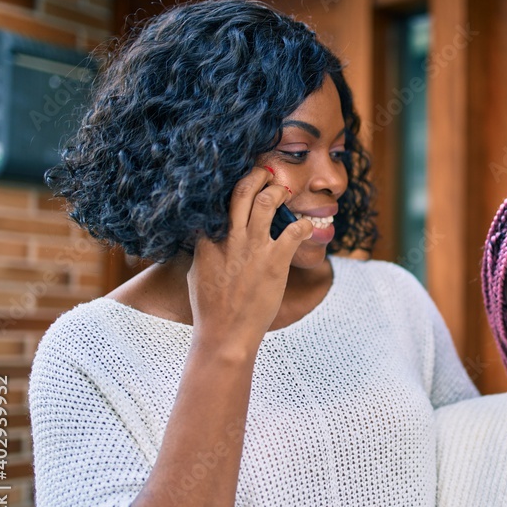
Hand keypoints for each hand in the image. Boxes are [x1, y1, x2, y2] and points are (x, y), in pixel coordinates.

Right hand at [186, 166, 313, 352]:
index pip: (215, 202)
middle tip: (265, 172)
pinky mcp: (275, 261)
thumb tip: (203, 239)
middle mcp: (231, 238)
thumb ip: (203, 251)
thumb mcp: (197, 273)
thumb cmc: (211, 309)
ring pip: (267, 203)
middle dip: (256, 176)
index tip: (237, 178)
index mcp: (208, 241)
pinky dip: (304, 225)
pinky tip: (308, 227)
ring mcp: (253, 248)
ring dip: (278, 192)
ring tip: (283, 190)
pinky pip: (294, 232)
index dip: (228, 186)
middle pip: (242, 192)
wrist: (226, 334)